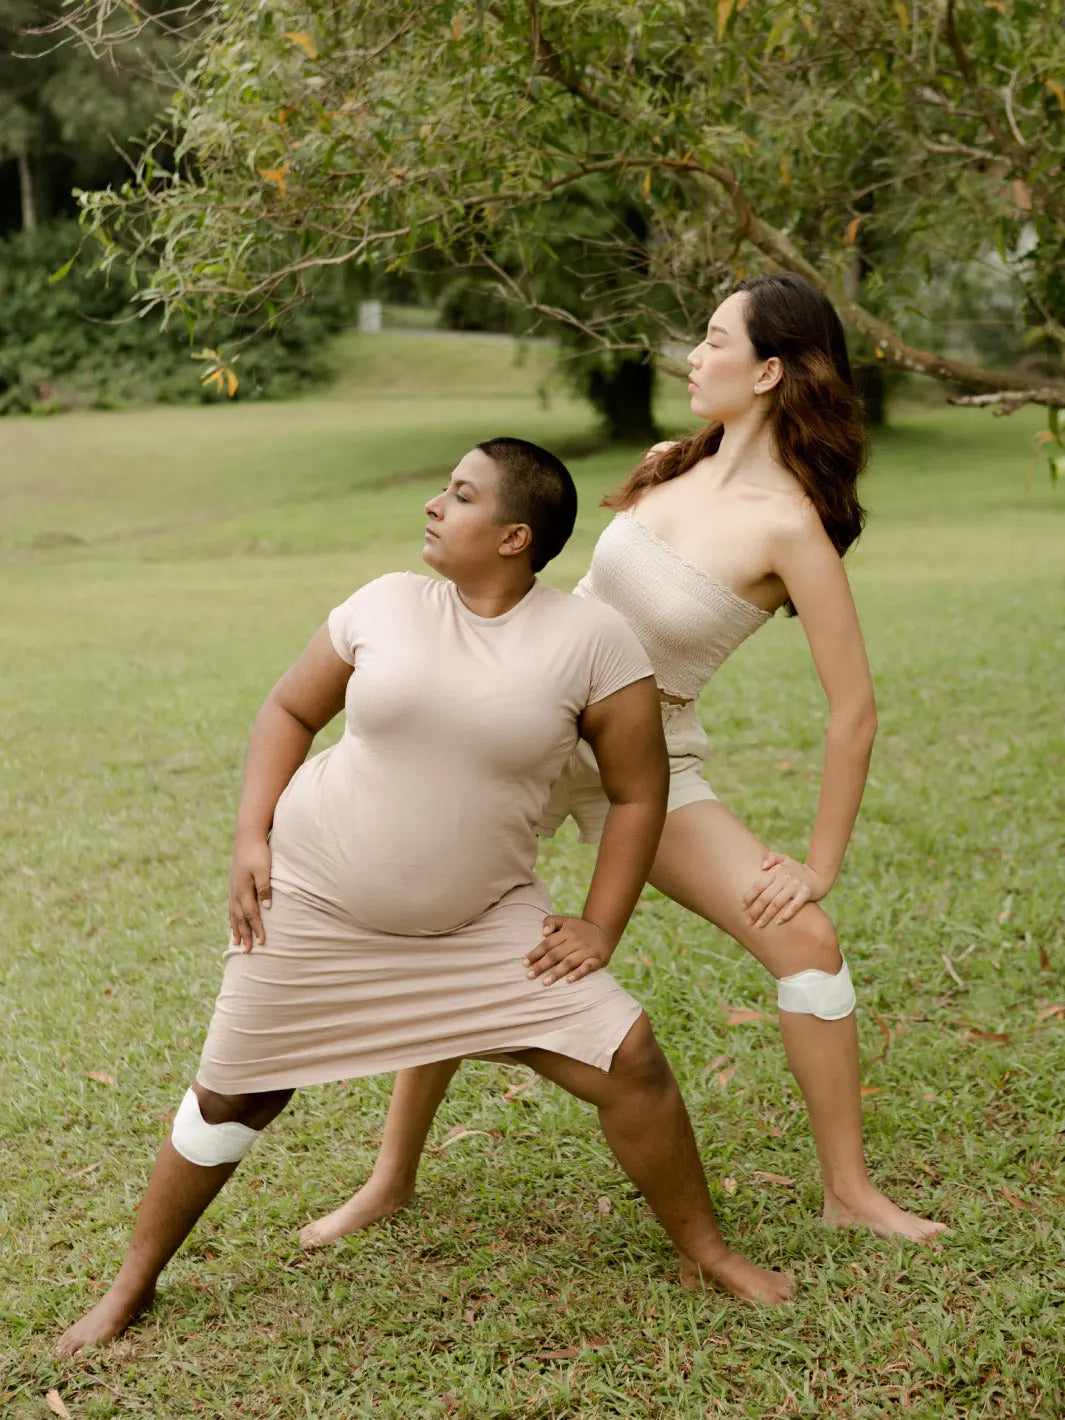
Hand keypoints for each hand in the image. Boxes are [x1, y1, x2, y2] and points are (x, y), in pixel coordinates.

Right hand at [229, 835, 271, 950]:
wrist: (247, 837)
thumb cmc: (258, 852)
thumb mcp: (264, 869)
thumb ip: (265, 887)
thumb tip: (267, 907)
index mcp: (244, 889)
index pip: (252, 915)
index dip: (257, 929)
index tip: (263, 943)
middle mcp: (236, 891)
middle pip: (240, 918)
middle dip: (244, 935)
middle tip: (247, 951)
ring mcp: (233, 888)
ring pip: (233, 914)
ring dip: (236, 929)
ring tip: (236, 942)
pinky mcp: (234, 884)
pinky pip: (231, 906)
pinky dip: (231, 917)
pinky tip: (232, 922)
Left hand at [523, 916, 614, 985]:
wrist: (604, 931)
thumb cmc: (579, 929)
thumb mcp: (565, 920)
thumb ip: (551, 922)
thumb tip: (543, 933)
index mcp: (566, 932)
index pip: (548, 943)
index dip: (536, 953)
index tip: (525, 963)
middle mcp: (576, 941)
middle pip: (556, 954)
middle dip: (542, 965)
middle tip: (529, 976)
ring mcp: (586, 951)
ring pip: (569, 962)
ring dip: (556, 973)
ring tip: (545, 982)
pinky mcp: (597, 960)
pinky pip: (587, 967)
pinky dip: (578, 974)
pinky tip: (568, 980)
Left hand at [742, 854, 829, 929]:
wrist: (819, 875)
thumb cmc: (796, 869)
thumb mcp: (784, 859)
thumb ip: (771, 858)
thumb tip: (761, 866)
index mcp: (777, 870)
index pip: (759, 885)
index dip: (749, 897)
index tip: (741, 907)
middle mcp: (785, 877)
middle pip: (766, 896)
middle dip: (755, 910)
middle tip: (748, 921)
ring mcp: (796, 885)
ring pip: (777, 903)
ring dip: (767, 916)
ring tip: (759, 925)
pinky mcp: (806, 893)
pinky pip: (794, 906)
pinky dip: (786, 915)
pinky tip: (777, 923)